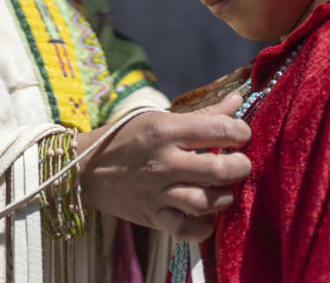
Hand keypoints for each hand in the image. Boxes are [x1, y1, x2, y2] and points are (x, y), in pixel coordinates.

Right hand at [75, 93, 250, 240]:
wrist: (88, 168)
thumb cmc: (129, 137)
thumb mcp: (162, 118)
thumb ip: (204, 113)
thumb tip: (238, 99)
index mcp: (167, 130)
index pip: (220, 130)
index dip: (241, 133)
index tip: (240, 135)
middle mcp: (164, 161)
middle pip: (219, 170)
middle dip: (241, 167)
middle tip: (239, 164)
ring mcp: (158, 192)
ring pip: (206, 202)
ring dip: (225, 197)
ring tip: (223, 189)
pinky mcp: (153, 217)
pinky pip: (186, 230)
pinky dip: (203, 227)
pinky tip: (207, 216)